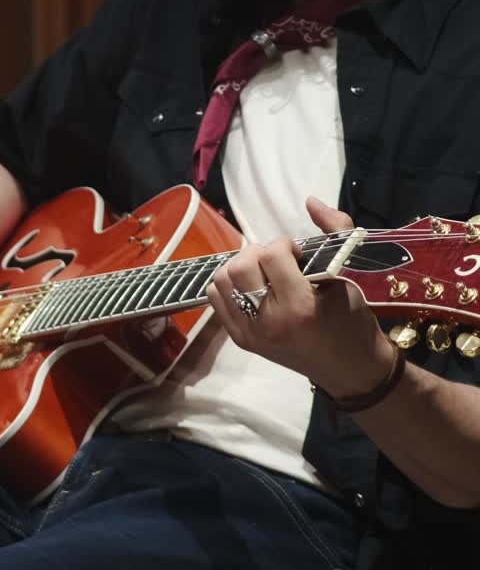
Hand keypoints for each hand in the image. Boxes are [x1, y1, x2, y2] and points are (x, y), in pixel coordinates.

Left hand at [206, 197, 394, 398]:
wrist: (349, 369)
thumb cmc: (353, 321)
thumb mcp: (350, 274)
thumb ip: (335, 231)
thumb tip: (310, 201)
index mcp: (299, 307)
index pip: (271, 255)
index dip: (284, 245)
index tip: (298, 255)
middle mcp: (268, 322)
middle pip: (240, 265)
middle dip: (259, 253)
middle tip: (279, 262)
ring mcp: (250, 333)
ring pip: (222, 279)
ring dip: (241, 266)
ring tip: (264, 273)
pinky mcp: (241, 340)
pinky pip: (216, 298)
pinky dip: (229, 284)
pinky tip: (253, 286)